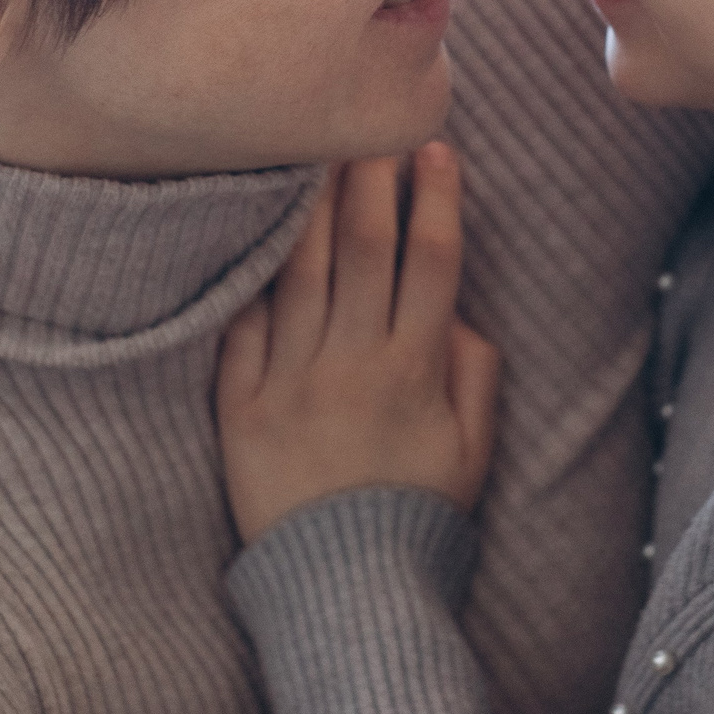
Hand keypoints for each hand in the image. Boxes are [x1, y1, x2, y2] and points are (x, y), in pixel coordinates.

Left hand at [215, 144, 500, 542]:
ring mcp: (291, 381)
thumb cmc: (417, 514)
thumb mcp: (472, 447)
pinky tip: (252, 229)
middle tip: (368, 124)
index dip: (436, 200)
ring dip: (313, 208)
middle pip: (364, 250)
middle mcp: (352, 364)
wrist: (344, 589)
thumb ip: (472, 371)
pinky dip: (251, 277)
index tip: (435, 148)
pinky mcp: (240, 405)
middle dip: (370, 180)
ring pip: (302, 274)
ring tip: (313, 154)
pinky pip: (244, 326)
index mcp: (414, 370)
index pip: (431, 263)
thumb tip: (455, 312)